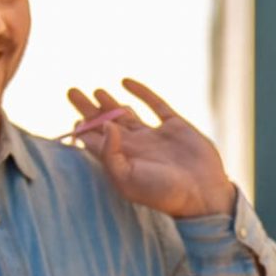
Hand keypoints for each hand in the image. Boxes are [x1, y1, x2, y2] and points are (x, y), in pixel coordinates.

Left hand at [65, 79, 235, 218]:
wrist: (203, 194)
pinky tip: (126, 82)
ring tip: (95, 91)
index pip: (94, 142)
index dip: (82, 130)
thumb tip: (105, 125)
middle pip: (105, 123)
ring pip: (126, 113)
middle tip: (72, 91)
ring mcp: (155, 135)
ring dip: (110, 102)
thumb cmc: (163, 193)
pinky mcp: (175, 125)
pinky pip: (154, 103)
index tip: (75, 120)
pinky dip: (140, 91)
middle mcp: (135, 146)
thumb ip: (110, 153)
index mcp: (121, 160)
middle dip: (88, 109)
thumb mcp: (128, 179)